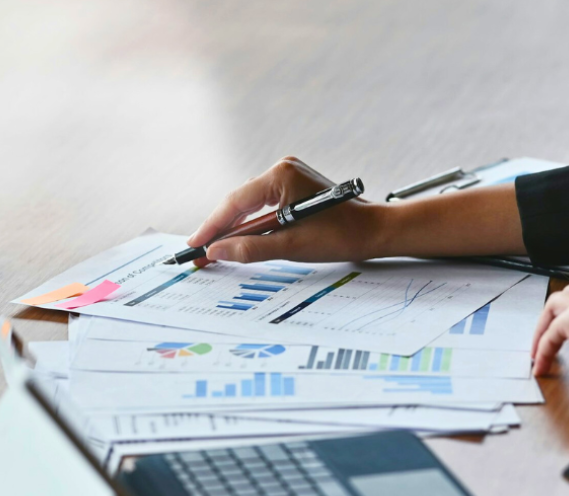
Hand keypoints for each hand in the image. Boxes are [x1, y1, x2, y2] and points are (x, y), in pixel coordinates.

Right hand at [187, 157, 383, 266]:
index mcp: (281, 176)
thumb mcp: (291, 246)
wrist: (373, 230)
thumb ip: (250, 249)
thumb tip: (217, 253)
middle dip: (219, 229)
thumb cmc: (340, 236)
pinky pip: (262, 204)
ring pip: (249, 204)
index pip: (235, 203)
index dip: (212, 226)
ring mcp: (288, 175)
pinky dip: (251, 222)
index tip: (194, 245)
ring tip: (213, 249)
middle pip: (239, 202)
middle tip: (198, 252)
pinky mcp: (293, 185)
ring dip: (234, 227)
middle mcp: (282, 169)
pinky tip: (238, 238)